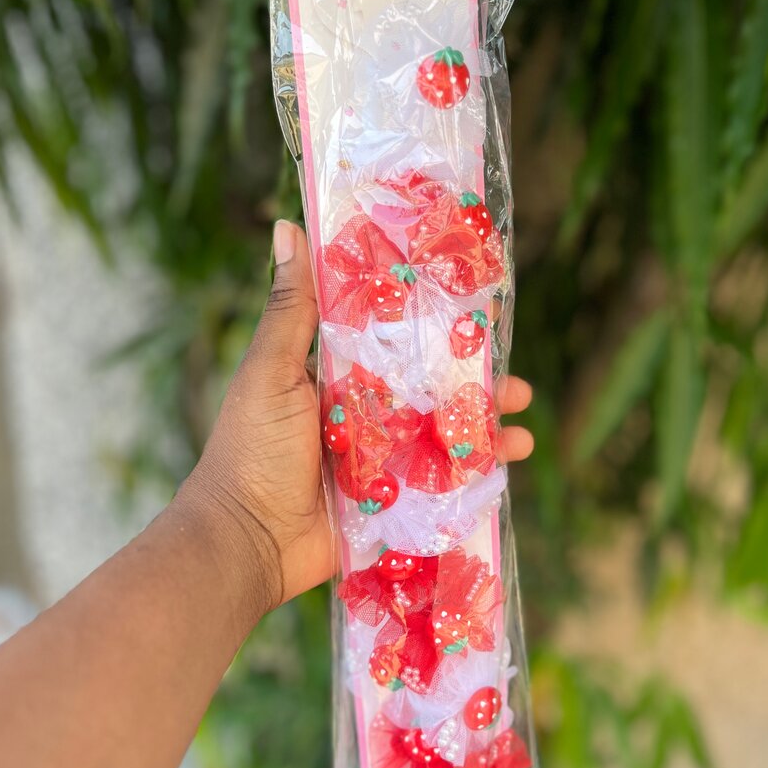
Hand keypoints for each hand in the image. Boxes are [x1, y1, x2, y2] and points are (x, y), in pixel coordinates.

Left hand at [180, 222, 534, 614]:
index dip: (431, 320)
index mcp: (333, 375)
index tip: (474, 300)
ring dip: (484, 426)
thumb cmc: (250, 449)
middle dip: (472, 380)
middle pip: (427, 388)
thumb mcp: (271, 370)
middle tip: (509, 369)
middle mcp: (361, 414)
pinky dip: (476, 472)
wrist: (245, 541)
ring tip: (522, 422)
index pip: (391, 338)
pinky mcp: (390, 503)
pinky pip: (440, 483)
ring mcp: (379, 461)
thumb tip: (289, 226)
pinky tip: (510, 460)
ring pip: (442, 435)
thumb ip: (291, 307)